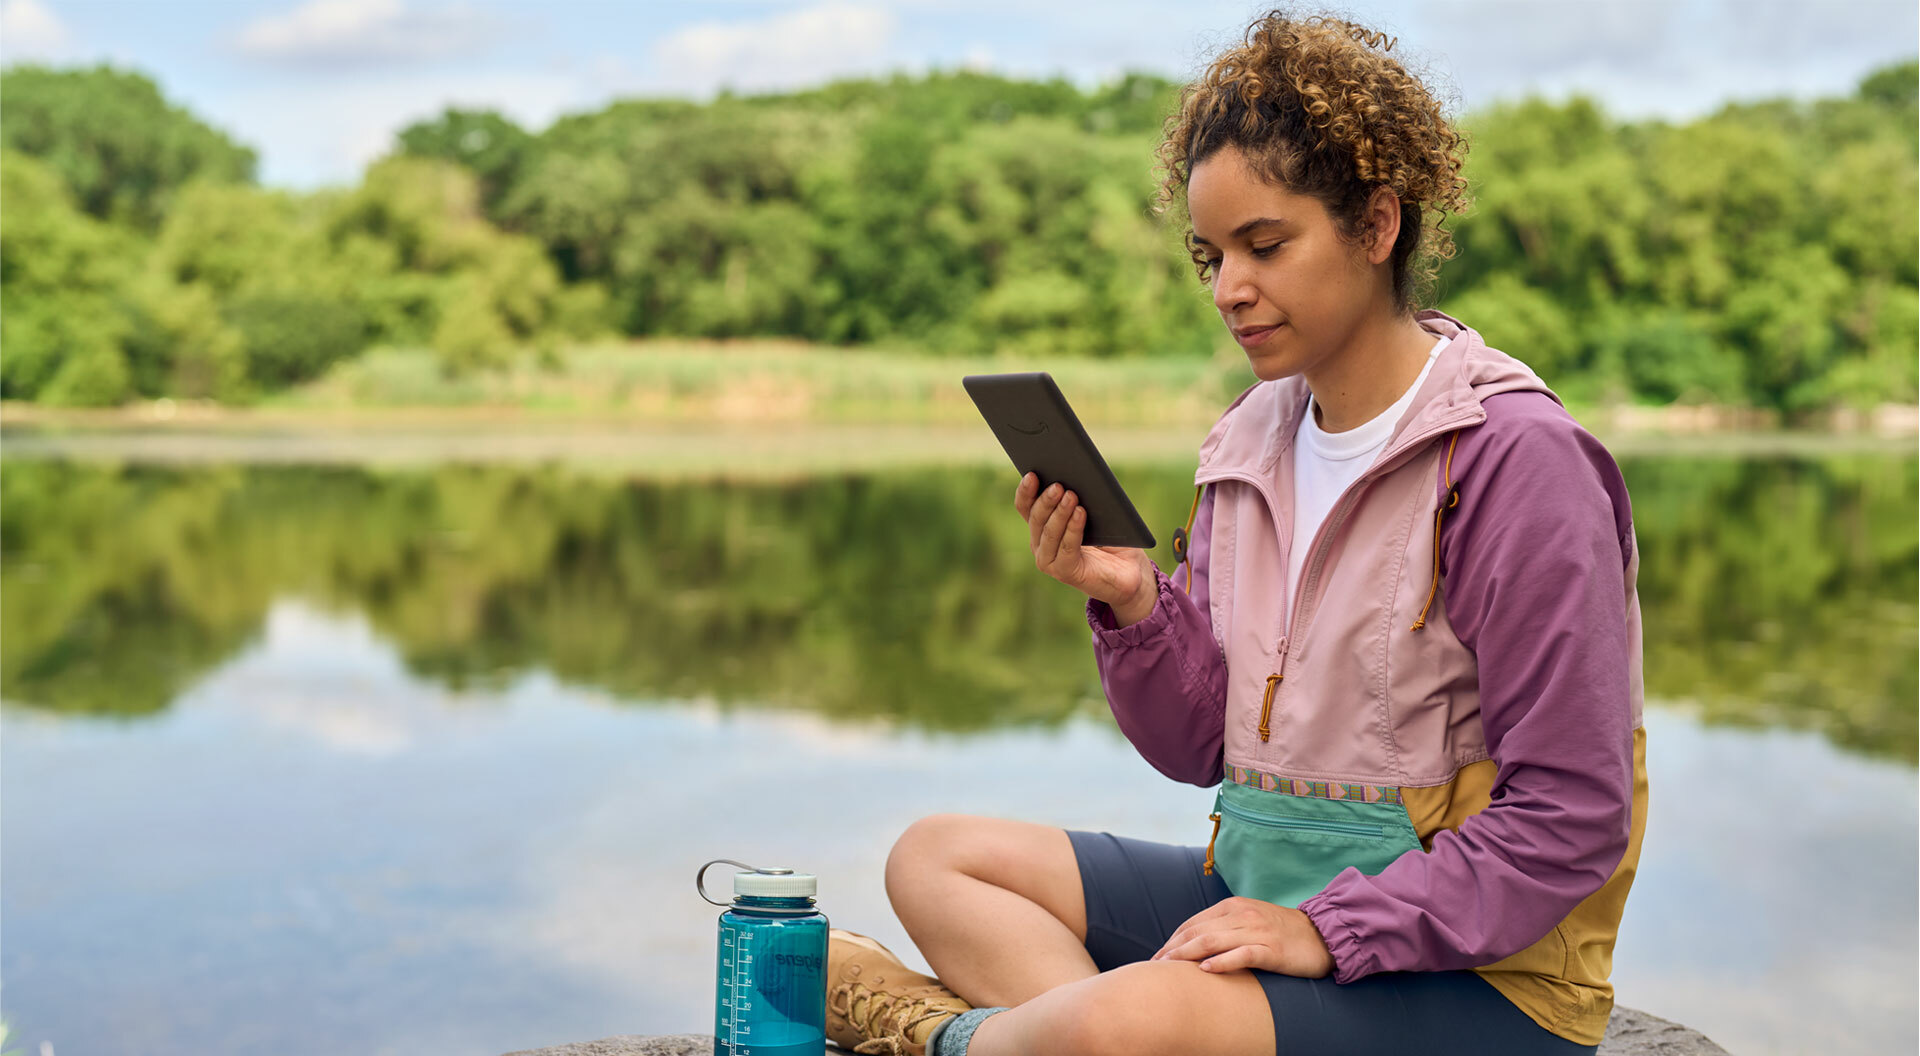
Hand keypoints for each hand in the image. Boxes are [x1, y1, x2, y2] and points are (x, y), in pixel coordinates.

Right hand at [1014, 472, 1155, 619]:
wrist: (1130, 570)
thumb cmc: (1112, 537)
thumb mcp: (1094, 511)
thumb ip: (1080, 497)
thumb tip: (1075, 473)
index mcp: (1042, 526)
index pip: (1026, 506)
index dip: (1026, 491)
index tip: (1032, 474)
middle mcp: (1040, 543)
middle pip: (1036, 518)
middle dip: (1046, 500)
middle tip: (1058, 485)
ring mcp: (1050, 560)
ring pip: (1049, 533)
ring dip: (1059, 513)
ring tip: (1071, 495)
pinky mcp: (1064, 572)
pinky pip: (1066, 548)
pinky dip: (1073, 529)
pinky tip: (1080, 513)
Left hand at [1148, 897, 1334, 977]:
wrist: (1322, 935)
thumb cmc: (1282, 932)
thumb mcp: (1250, 921)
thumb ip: (1225, 927)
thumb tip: (1195, 943)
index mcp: (1233, 906)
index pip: (1194, 922)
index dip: (1173, 939)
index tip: (1157, 956)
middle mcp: (1242, 915)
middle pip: (1198, 931)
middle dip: (1172, 949)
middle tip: (1154, 966)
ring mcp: (1257, 931)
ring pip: (1214, 941)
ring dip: (1187, 954)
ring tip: (1168, 967)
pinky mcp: (1271, 950)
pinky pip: (1242, 955)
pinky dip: (1222, 962)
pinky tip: (1206, 970)